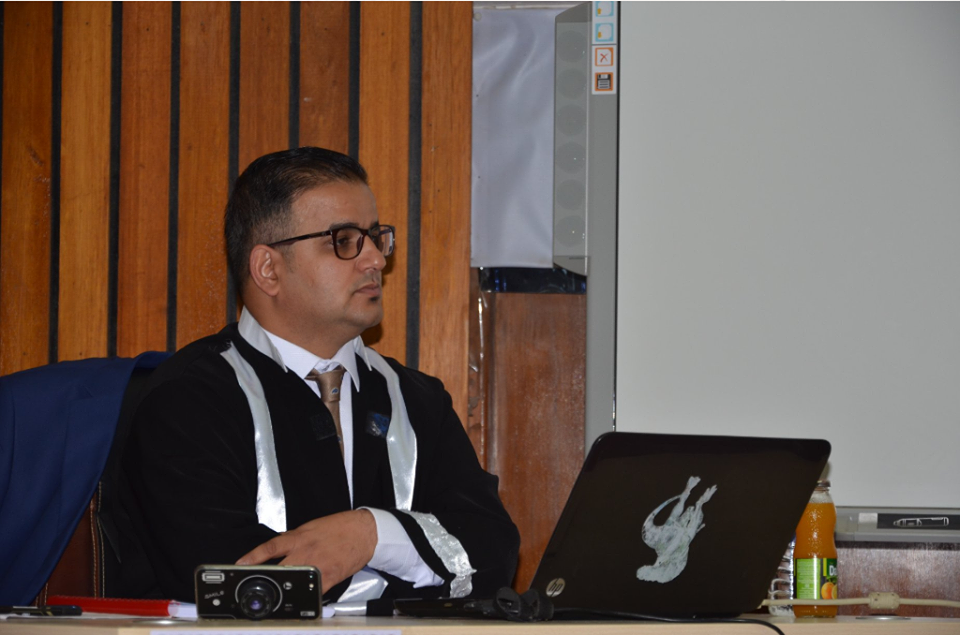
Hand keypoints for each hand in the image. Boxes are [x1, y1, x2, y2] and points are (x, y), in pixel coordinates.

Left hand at [236, 509, 377, 592]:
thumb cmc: (339, 528)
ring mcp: (316, 566)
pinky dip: (305, 598)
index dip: (253, 557)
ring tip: (272, 598)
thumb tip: (278, 548)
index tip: (240, 564)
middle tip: (253, 586)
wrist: (363, 531)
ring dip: (283, 590)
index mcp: (299, 538)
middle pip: (279, 569)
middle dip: (266, 579)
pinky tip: (300, 603)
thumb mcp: (311, 527)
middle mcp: (305, 552)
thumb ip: (293, 539)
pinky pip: (313, 592)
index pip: (270, 547)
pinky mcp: (329, 577)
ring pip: (293, 582)